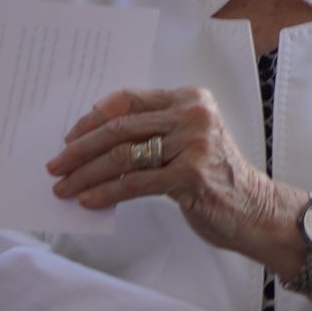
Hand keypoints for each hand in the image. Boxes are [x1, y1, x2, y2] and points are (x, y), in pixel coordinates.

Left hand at [51, 87, 293, 260]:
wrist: (256, 211)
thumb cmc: (215, 178)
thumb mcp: (188, 142)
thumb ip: (153, 132)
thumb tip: (92, 140)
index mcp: (190, 99)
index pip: (129, 100)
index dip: (92, 118)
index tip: (68, 137)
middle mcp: (193, 116)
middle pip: (120, 128)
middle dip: (80, 149)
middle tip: (55, 166)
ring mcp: (194, 145)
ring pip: (123, 156)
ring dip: (85, 174)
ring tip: (64, 187)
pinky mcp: (191, 176)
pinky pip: (134, 183)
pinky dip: (106, 192)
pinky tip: (88, 200)